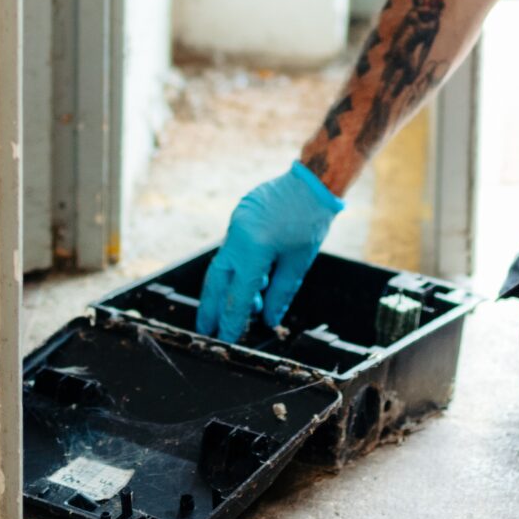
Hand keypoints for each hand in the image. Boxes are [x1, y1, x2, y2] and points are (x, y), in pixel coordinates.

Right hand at [195, 161, 344, 341]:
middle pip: (216, 280)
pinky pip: (231, 249)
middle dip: (210, 307)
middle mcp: (237, 236)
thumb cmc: (311, 219)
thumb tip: (268, 319)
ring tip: (235, 312)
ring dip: (225, 289)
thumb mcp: (298, 262)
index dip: (231, 320)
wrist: (312, 180)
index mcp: (254, 249)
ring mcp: (234, 224)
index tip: (226, 338)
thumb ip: (280, 293)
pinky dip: (236, 269)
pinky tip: (250, 284)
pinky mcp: (238, 217)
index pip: (237, 295)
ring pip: (222, 265)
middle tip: (206, 330)